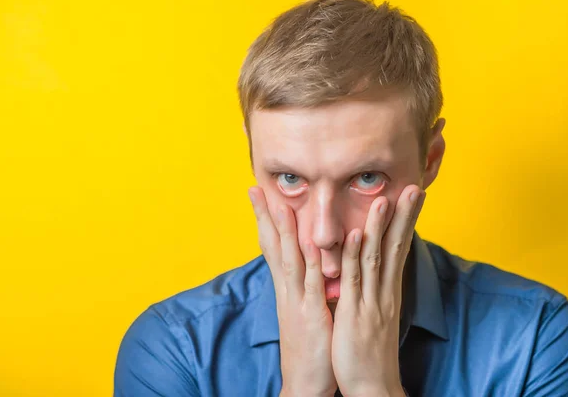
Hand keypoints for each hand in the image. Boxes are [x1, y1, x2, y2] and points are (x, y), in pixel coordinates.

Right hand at [248, 186, 337, 396]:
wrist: (305, 385)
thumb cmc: (310, 347)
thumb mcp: (305, 312)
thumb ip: (306, 287)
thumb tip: (309, 265)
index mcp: (287, 289)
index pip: (273, 248)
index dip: (266, 222)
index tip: (261, 197)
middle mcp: (287, 291)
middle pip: (274, 247)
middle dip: (265, 217)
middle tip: (256, 189)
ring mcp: (297, 302)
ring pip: (290, 260)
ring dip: (285, 231)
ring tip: (280, 204)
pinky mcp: (311, 315)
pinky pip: (311, 285)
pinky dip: (311, 262)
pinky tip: (310, 242)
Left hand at [331, 185, 425, 396]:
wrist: (373, 387)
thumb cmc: (372, 350)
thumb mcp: (378, 313)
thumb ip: (377, 289)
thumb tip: (378, 269)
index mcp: (388, 291)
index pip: (400, 248)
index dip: (406, 221)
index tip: (412, 196)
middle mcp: (385, 292)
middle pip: (397, 246)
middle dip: (405, 216)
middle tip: (414, 187)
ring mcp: (371, 302)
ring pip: (377, 257)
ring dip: (381, 226)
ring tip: (386, 199)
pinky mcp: (354, 314)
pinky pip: (356, 281)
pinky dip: (356, 256)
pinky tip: (358, 234)